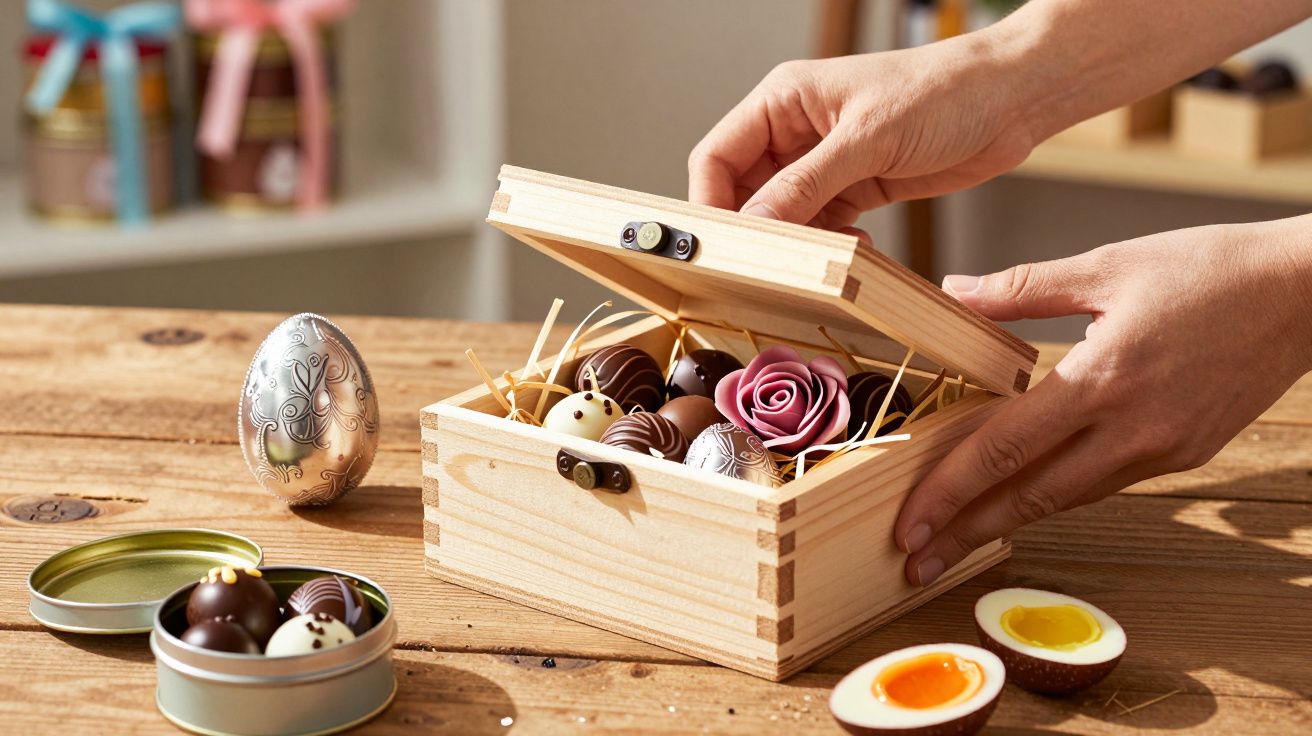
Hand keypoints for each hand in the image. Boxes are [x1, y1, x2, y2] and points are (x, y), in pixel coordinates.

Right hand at [687, 32, 1038, 234]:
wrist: (1010, 100)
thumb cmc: (943, 91)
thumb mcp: (867, 139)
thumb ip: (805, 184)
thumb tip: (754, 224)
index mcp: (783, 100)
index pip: (717, 157)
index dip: (711, 204)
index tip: (722, 247)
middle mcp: (795, 131)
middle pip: (744, 192)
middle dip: (758, 230)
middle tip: (772, 264)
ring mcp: (824, 162)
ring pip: (783, 216)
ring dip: (799, 243)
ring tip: (825, 257)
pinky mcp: (854, 187)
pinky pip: (821, 227)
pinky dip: (831, 247)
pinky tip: (857, 251)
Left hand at [895, 216, 1311, 585]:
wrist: (1310, 292)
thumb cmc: (1210, 269)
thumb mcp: (1108, 265)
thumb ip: (1022, 287)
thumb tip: (954, 288)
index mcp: (1103, 378)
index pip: (1005, 448)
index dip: (950, 491)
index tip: (909, 524)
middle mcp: (1132, 429)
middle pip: (1031, 497)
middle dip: (966, 533)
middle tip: (915, 562)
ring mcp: (1163, 449)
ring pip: (1068, 497)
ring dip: (1008, 522)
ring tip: (957, 540)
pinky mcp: (1186, 455)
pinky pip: (1105, 483)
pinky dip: (1058, 495)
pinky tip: (1024, 498)